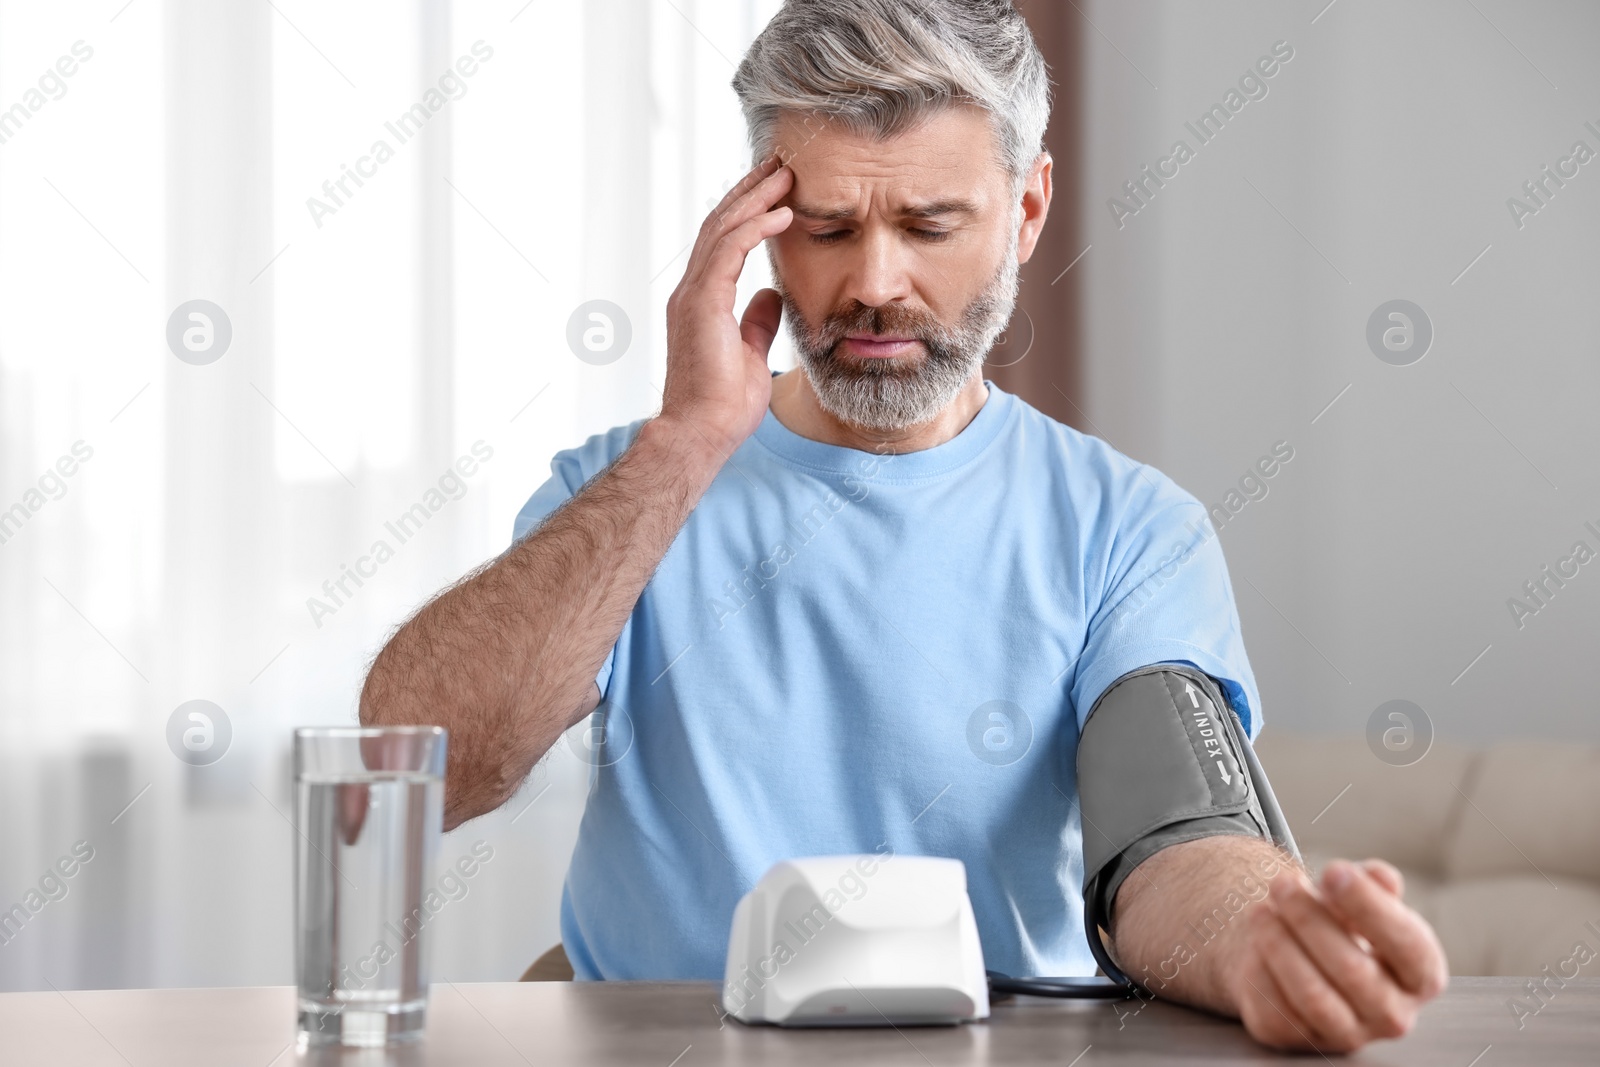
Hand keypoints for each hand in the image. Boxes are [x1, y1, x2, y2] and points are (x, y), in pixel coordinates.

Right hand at [660, 155, 794, 456]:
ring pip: (723, 229)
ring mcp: (693, 296)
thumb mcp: (750, 353)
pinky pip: (729, 251)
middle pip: (720, 225)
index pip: (723, 242)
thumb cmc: (722, 406)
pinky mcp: (702, 304)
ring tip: (786, 175)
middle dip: (751, 191)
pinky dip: (755, 228)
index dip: (748, 212)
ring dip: (756, 199)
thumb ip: (756, 321)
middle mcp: (691, 291)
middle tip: (780, 163)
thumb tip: (771, 295)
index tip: (776, 190)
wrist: (701, 434)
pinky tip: (783, 213)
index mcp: (701, 301)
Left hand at [1229, 858, 1448, 1052]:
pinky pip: (1274, 1011)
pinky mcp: (1297, 1040)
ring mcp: (1346, 1034)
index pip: (1406, 945)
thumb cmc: (1343, 923)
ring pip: (1311, 996)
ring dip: (1280, 945)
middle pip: (1352, 970)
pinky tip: (1254, 940)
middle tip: (1282, 882)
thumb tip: (1378, 876)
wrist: (1303, 955)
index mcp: (1421, 976)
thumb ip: (1376, 885)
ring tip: (1260, 908)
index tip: (1334, 870)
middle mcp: (1391, 1015)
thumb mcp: (1365, 899)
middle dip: (1311, 919)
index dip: (1370, 906)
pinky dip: (1258, 970)